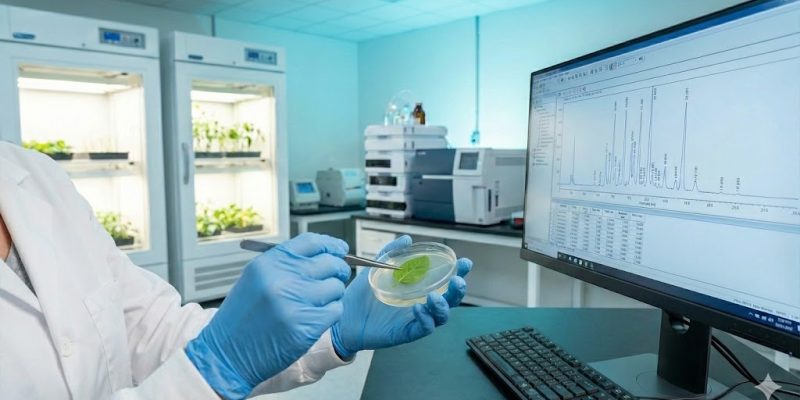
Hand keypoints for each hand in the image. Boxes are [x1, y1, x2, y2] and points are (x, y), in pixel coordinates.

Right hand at [185, 233, 350, 399]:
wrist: (227, 355)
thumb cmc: (242, 318)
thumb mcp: (255, 279)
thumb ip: (285, 265)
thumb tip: (322, 255)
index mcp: (269, 263)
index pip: (312, 242)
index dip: (331, 245)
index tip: (340, 250)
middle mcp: (282, 279)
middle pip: (329, 262)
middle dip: (338, 270)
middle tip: (335, 277)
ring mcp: (295, 302)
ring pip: (336, 287)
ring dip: (333, 294)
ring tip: (318, 303)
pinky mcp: (306, 326)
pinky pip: (335, 310)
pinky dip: (331, 313)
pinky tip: (316, 318)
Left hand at [330, 235, 471, 358]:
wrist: (343, 317)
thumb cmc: (361, 295)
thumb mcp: (375, 269)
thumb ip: (390, 253)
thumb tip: (406, 239)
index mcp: (417, 289)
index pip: (444, 280)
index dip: (458, 272)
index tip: (464, 262)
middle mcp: (421, 304)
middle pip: (450, 300)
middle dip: (458, 290)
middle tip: (458, 280)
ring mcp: (415, 319)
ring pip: (441, 317)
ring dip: (443, 306)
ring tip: (434, 297)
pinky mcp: (406, 333)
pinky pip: (423, 328)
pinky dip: (425, 319)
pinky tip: (417, 309)